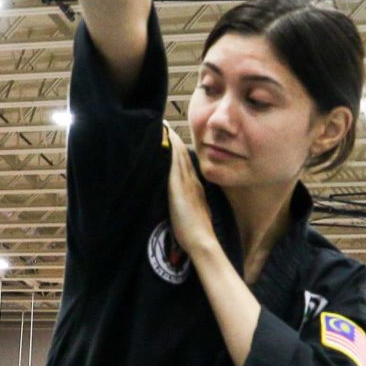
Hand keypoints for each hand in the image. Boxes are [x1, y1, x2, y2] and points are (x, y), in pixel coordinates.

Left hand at [163, 124, 222, 264]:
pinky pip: (173, 165)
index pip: (186, 164)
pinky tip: (164, 142)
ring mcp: (186, 184)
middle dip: (174, 140)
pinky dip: (169, 152)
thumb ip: (190, 205)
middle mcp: (192, 182)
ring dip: (171, 141)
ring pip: (178, 157)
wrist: (202, 241)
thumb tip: (185, 203)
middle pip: (182, 156)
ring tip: (162, 127)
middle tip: (165, 125)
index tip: (173, 137)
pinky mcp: (179, 189)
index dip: (180, 150)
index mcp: (196, 188)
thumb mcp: (195, 214)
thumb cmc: (197, 233)